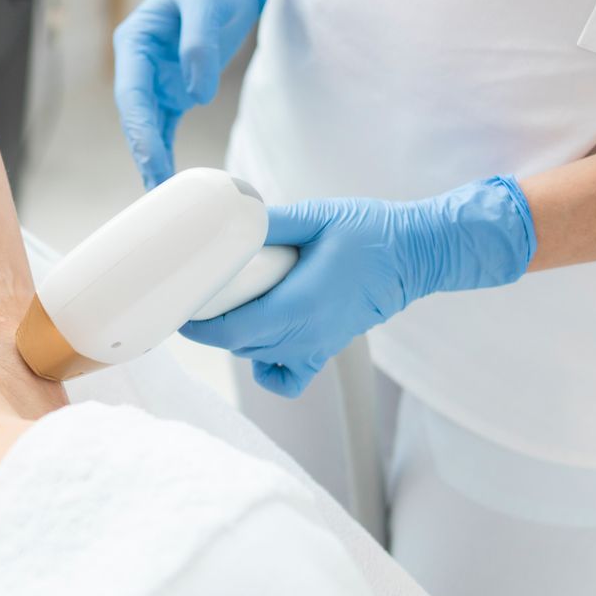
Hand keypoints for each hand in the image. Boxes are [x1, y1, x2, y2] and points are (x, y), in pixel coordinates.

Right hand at [112, 0, 275, 189]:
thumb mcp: (208, 1)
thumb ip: (199, 44)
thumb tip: (197, 91)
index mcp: (135, 43)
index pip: (132, 94)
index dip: (140, 130)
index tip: (151, 158)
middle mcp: (140, 65)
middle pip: (136, 117)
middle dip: (145, 152)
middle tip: (157, 188)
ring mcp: (157, 79)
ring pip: (149, 127)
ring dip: (154, 158)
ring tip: (162, 194)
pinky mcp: (177, 89)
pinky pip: (167, 126)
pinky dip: (168, 150)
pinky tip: (170, 178)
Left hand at [179, 176, 537, 396]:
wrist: (416, 254)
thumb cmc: (372, 233)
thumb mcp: (315, 218)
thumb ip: (269, 223)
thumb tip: (230, 219)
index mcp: (299, 306)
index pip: (232, 330)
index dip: (199, 326)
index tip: (179, 308)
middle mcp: (306, 335)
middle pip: (238, 344)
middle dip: (212, 325)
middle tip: (198, 295)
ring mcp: (317, 346)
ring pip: (257, 357)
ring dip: (237, 337)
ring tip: (231, 306)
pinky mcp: (327, 350)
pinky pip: (289, 376)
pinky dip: (269, 367)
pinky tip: (263, 340)